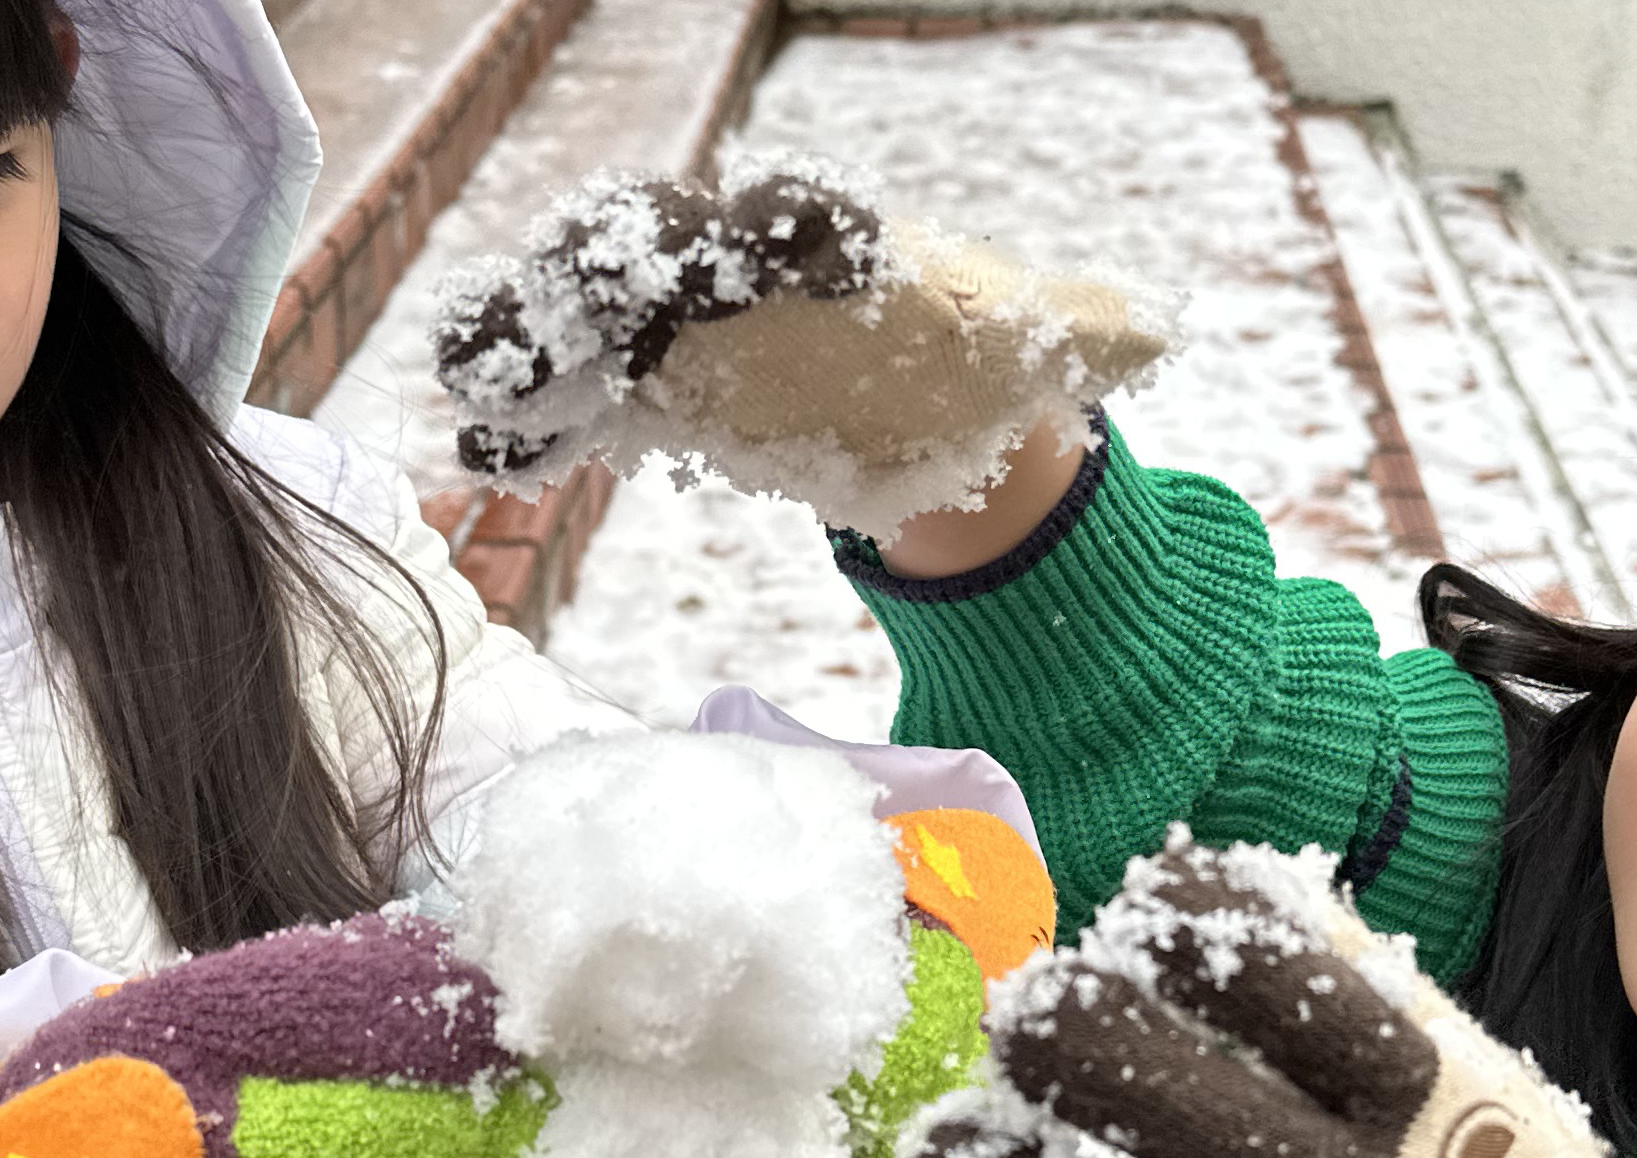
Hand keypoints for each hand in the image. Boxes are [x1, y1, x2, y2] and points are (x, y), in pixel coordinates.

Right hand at [434, 163, 1173, 537]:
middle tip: (564, 294)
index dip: (781, 229)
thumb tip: (1163, 329)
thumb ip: (1090, 325)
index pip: (794, 219)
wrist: (924, 402)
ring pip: (598, 322)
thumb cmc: (974, 352)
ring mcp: (691, 334)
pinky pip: (586, 406)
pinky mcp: (661, 399)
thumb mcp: (1040, 340)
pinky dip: (537, 428)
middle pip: (665, 252)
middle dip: (612, 270)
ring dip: (536, 344)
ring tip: (474, 379)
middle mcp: (746, 275)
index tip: (763, 248)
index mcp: (831, 246)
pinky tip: (490, 459)